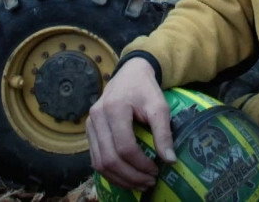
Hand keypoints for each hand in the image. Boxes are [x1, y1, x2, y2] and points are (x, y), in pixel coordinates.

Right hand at [86, 58, 175, 190]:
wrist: (129, 74)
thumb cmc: (145, 90)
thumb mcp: (159, 106)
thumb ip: (163, 132)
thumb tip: (170, 160)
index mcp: (114, 108)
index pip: (124, 146)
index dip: (140, 164)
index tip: (156, 170)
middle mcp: (96, 117)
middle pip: (109, 158)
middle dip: (131, 176)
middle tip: (149, 182)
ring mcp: (89, 125)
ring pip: (99, 163)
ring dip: (120, 179)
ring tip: (140, 183)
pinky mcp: (89, 132)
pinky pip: (95, 159)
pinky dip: (111, 173)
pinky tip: (126, 177)